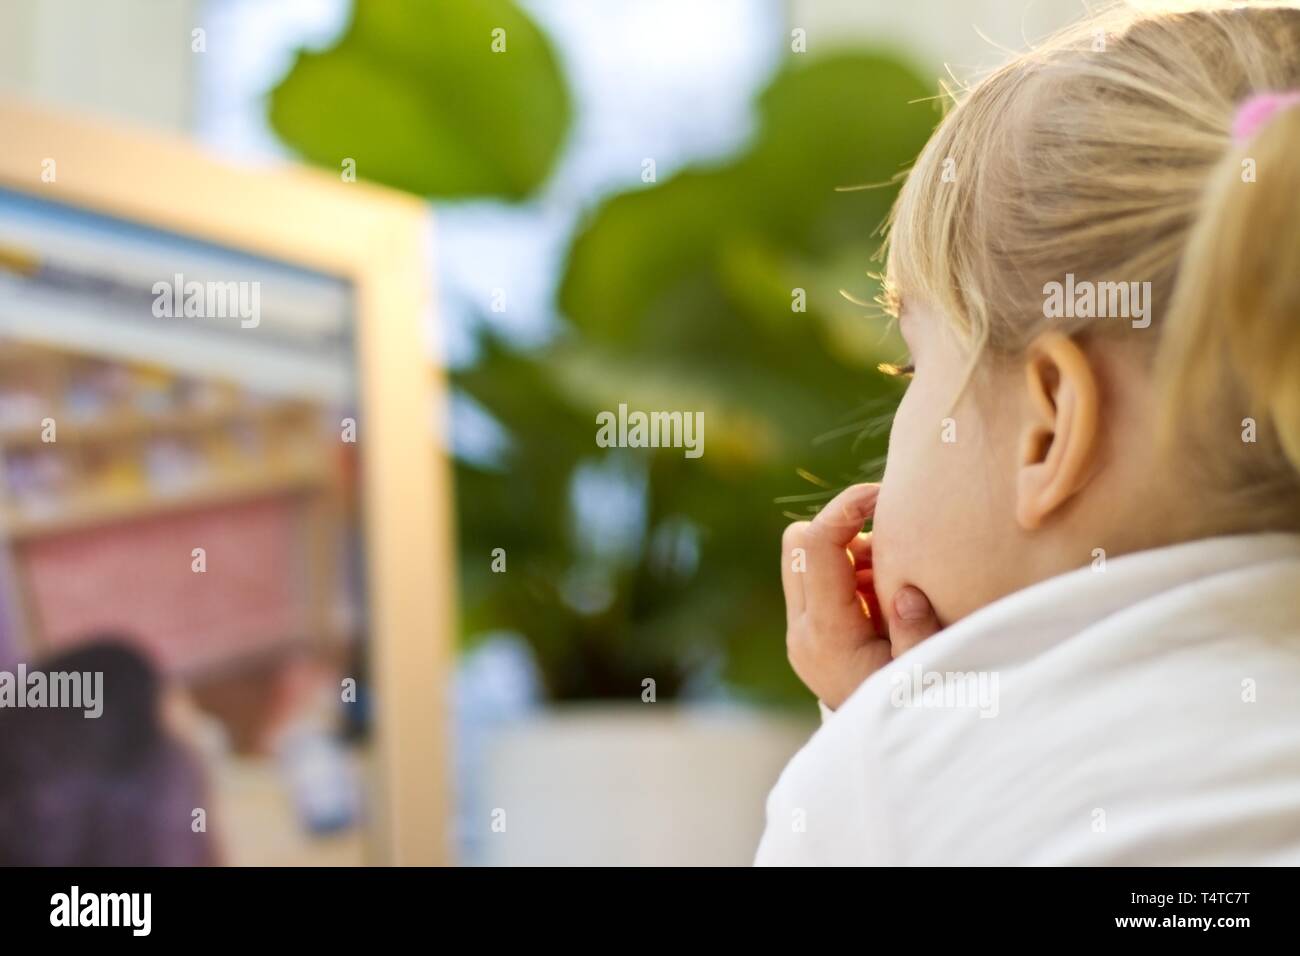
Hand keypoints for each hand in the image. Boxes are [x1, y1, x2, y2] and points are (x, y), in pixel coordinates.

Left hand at [780, 483, 940, 709]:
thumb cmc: (917, 708)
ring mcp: (800, 633)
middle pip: (798, 542)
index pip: (817, 546)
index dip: (844, 507)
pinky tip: (884, 603)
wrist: (885, 750)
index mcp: (828, 634)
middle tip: (893, 557)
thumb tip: (905, 592)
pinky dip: (850, 575)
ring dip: (850, 556)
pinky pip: (818, 581)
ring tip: (894, 589)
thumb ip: (917, 632)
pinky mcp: (808, 634)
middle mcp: (802, 630)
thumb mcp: (928, 673)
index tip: (880, 493)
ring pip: (806, 557)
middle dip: (844, 533)